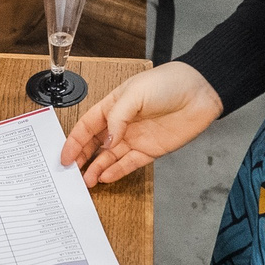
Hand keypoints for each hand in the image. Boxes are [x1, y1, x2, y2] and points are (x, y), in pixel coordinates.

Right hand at [59, 62, 223, 185]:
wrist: (199, 92)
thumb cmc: (168, 83)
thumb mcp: (134, 93)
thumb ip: (117, 118)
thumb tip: (107, 142)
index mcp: (113, 106)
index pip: (87, 126)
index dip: (74, 141)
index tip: (65, 156)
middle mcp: (122, 124)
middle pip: (95, 144)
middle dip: (82, 158)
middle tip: (71, 173)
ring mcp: (135, 138)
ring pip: (110, 158)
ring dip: (97, 168)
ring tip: (86, 181)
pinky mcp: (150, 150)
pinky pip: (129, 164)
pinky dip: (117, 171)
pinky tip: (106, 177)